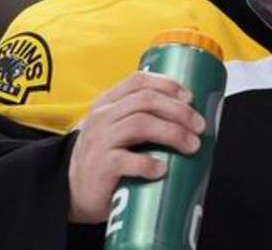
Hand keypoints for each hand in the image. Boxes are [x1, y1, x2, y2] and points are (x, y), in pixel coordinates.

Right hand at [67, 72, 205, 223]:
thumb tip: (188, 119)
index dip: (168, 85)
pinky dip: (148, 164)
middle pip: (146, 101)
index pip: (138, 81)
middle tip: (199, 126)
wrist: (72, 190)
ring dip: (172, 133)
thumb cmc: (105, 158)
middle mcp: (102, 117)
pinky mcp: (100, 167)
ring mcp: (100, 141)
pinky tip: (162, 170)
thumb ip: (141, 118)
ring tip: (191, 146)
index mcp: (108, 103)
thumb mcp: (116, 129)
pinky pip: (126, 160)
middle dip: (179, 111)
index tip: (190, 97)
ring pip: (140, 124)